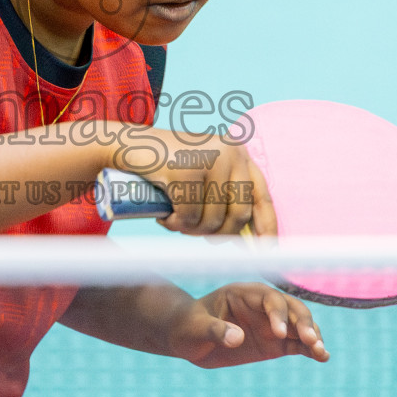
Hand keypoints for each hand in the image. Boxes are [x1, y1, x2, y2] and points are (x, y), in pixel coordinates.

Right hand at [113, 128, 277, 237]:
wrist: (129, 146)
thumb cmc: (167, 166)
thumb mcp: (204, 174)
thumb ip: (225, 196)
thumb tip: (246, 240)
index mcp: (238, 153)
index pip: (262, 196)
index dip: (267, 226)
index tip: (266, 250)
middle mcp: (229, 153)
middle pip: (238, 215)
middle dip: (218, 234)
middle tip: (196, 232)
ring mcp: (207, 160)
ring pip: (211, 220)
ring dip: (191, 230)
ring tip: (175, 218)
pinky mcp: (184, 171)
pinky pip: (188, 217)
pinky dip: (175, 224)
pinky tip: (164, 215)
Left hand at [165, 283, 327, 368]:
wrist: (188, 338)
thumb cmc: (187, 326)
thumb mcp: (195, 328)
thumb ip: (215, 330)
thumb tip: (237, 338)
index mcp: (242, 293)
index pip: (268, 297)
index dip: (277, 312)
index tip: (279, 333)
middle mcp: (262, 306)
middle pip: (290, 308)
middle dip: (302, 322)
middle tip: (310, 341)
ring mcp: (270, 323)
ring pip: (299, 325)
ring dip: (312, 335)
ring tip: (321, 351)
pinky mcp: (275, 342)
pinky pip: (297, 344)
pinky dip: (311, 349)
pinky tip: (323, 357)